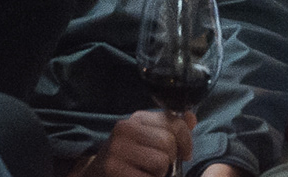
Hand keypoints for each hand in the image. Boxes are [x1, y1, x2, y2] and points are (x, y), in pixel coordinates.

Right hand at [79, 109, 193, 176]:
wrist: (96, 173)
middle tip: (159, 167)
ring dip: (159, 174)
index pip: (174, 122)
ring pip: (161, 162)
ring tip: (147, 173)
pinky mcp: (113, 168)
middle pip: (168, 143)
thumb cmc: (129, 158)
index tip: (185, 154)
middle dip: (170, 160)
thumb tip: (191, 117)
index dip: (186, 141)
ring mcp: (117, 148)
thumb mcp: (148, 138)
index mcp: (137, 118)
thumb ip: (171, 129)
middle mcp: (125, 128)